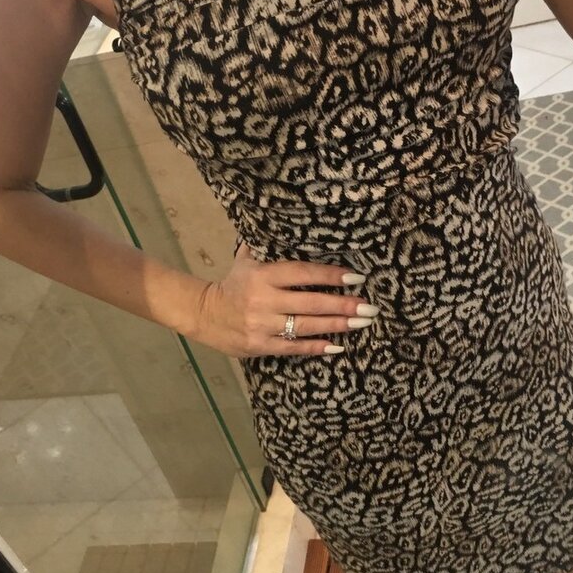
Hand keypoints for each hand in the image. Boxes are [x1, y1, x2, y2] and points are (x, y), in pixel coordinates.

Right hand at [191, 241, 379, 357]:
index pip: (302, 273)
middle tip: (369, 307)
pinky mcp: (260, 346)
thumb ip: (266, 246)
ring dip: (336, 325)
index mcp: (262, 275)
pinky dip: (316, 347)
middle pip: (310, 303)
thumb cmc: (232, 285)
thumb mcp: (245, 261)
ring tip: (361, 323)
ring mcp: (262, 325)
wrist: (203, 315)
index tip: (356, 277)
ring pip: (306, 326)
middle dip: (343, 305)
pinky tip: (337, 346)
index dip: (329, 276)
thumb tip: (288, 225)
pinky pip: (293, 347)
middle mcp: (263, 300)